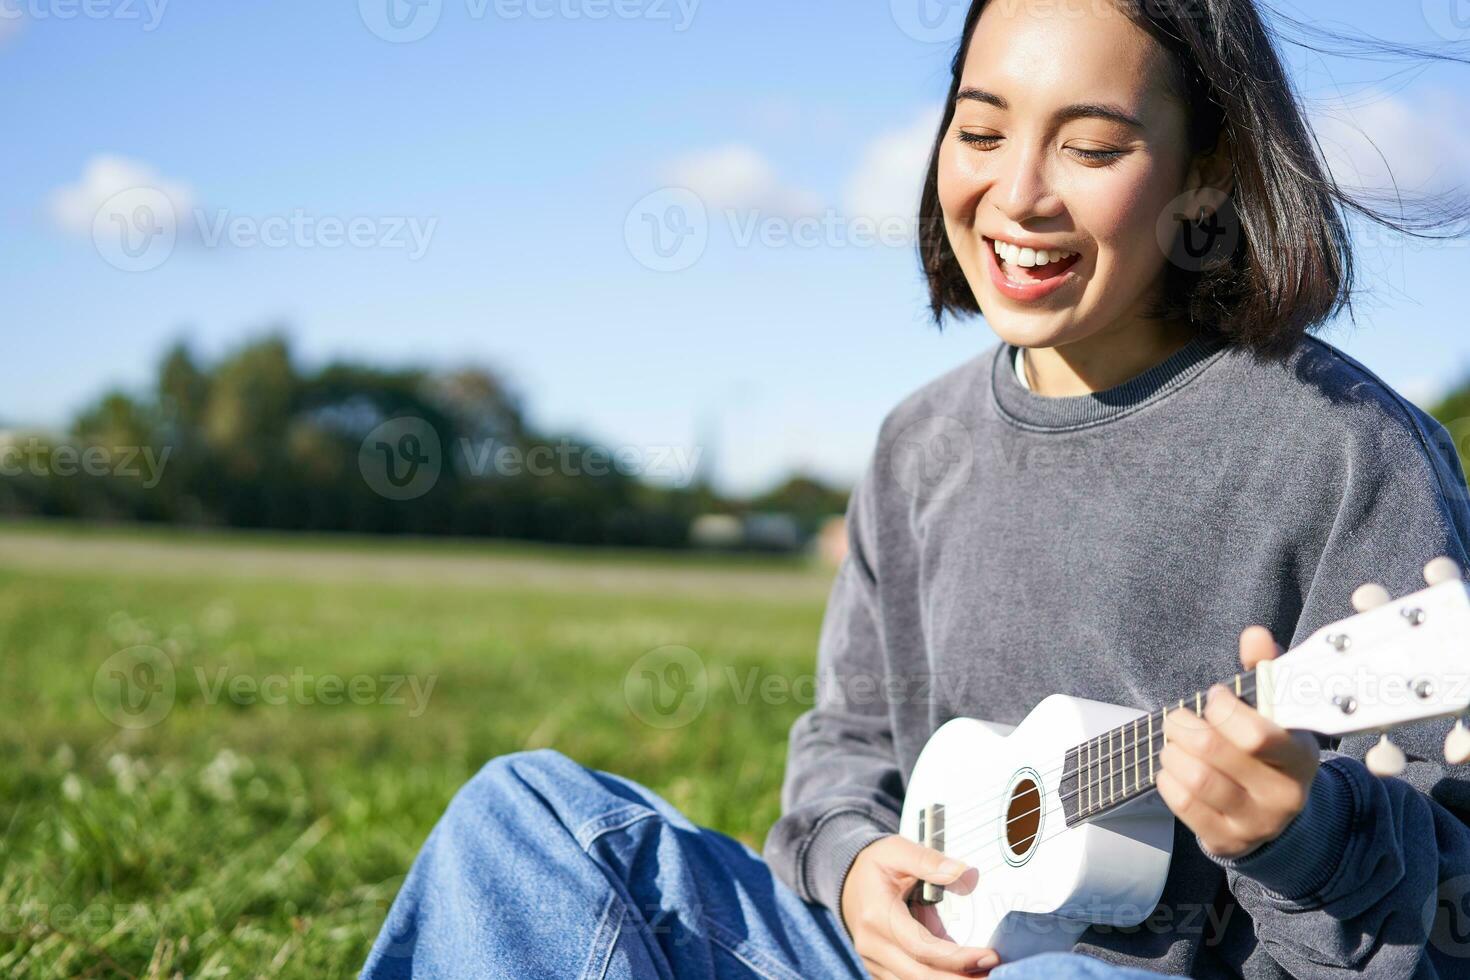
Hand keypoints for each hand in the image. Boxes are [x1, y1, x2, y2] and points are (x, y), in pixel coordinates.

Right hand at [840, 835, 1000, 978]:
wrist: (846, 878)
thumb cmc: (875, 864)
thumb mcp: (898, 850)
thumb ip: (930, 861)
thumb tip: (964, 873)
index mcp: (877, 915)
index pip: (921, 947)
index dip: (956, 957)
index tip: (989, 955)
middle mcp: (872, 945)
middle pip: (920, 976)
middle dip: (960, 979)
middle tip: (994, 973)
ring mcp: (874, 960)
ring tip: (984, 976)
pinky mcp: (881, 969)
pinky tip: (963, 975)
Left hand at [1156, 625, 1320, 858]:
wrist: (1278, 815)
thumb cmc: (1270, 751)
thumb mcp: (1275, 713)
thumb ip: (1264, 671)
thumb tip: (1254, 634)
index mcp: (1300, 758)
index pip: (1257, 735)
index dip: (1224, 709)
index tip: (1215, 697)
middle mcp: (1283, 795)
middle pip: (1214, 753)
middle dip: (1185, 726)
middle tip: (1179, 718)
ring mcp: (1256, 822)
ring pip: (1197, 779)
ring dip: (1173, 752)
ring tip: (1173, 743)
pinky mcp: (1228, 840)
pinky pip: (1184, 805)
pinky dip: (1168, 779)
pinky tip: (1172, 768)